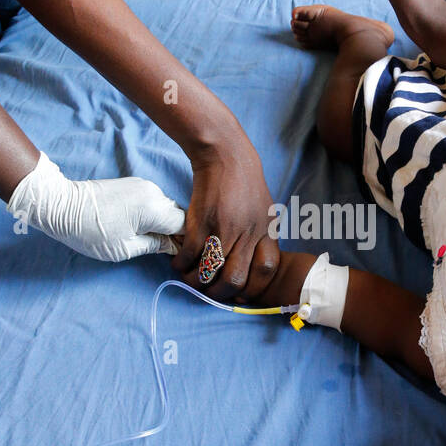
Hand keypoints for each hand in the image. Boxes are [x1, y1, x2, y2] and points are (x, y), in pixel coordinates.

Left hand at [7, 151, 186, 260]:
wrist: (60, 205)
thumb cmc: (90, 232)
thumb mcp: (125, 248)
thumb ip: (155, 246)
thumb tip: (174, 247)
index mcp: (154, 207)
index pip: (186, 225)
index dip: (186, 241)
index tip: (180, 256)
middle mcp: (153, 191)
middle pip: (178, 214)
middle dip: (177, 232)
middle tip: (167, 252)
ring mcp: (142, 185)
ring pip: (166, 207)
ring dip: (164, 223)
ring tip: (153, 241)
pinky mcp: (132, 184)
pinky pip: (153, 201)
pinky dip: (153, 214)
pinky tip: (142, 227)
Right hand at [171, 124, 279, 300]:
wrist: (224, 153)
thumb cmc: (244, 180)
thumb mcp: (263, 208)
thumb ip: (259, 234)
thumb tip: (251, 260)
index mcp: (266, 230)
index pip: (266, 269)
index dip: (252, 287)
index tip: (239, 292)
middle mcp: (248, 233)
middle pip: (236, 279)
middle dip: (220, 292)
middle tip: (209, 291)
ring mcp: (224, 228)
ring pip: (210, 271)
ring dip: (196, 281)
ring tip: (189, 278)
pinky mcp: (201, 221)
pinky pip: (189, 255)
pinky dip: (181, 264)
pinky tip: (178, 262)